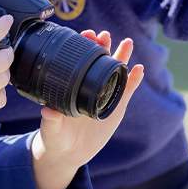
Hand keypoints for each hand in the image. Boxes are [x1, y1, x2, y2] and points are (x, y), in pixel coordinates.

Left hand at [31, 30, 144, 188]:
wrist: (68, 154)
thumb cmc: (55, 138)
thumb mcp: (51, 129)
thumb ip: (50, 120)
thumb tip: (49, 110)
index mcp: (73, 86)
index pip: (80, 60)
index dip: (85, 46)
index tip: (86, 34)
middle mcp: (89, 86)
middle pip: (99, 61)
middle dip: (103, 46)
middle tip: (104, 35)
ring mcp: (104, 95)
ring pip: (115, 71)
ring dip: (122, 56)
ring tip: (127, 42)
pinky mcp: (116, 107)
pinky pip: (126, 90)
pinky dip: (134, 79)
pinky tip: (139, 69)